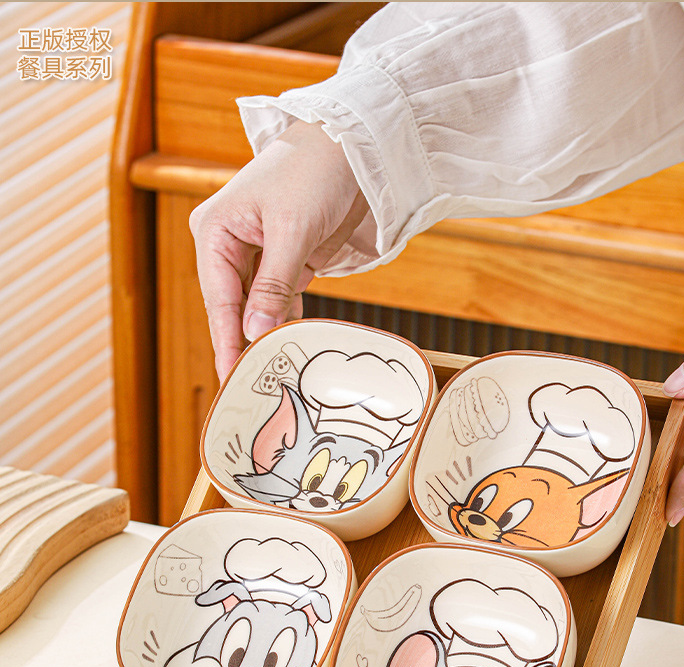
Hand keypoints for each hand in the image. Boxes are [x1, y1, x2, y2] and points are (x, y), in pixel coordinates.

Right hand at [190, 120, 367, 378]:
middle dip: (243, 342)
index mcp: (214, 231)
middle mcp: (228, 243)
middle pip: (232, 306)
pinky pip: (279, 298)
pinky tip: (292, 344)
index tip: (231, 377)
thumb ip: (274, 285)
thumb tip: (256, 332)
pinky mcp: (284, 258)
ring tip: (273, 374)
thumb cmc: (314, 172)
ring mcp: (256, 252)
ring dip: (266, 334)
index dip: (226, 340)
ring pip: (256, 306)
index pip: (218, 298)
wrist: (351, 144)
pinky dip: (287, 319)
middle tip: (253, 388)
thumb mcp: (293, 230)